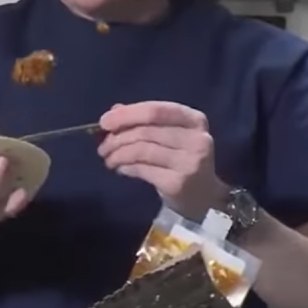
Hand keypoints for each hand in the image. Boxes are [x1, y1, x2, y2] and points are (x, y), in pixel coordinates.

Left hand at [98, 101, 228, 220]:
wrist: (205, 197)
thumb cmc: (183, 160)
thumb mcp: (171, 135)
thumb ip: (146, 120)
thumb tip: (114, 112)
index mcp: (195, 120)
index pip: (156, 110)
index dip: (127, 114)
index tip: (104, 122)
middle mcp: (197, 139)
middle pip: (146, 131)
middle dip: (118, 137)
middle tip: (103, 147)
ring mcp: (189, 162)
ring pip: (141, 150)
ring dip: (118, 154)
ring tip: (108, 159)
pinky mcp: (177, 183)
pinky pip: (142, 169)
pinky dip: (126, 167)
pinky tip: (120, 169)